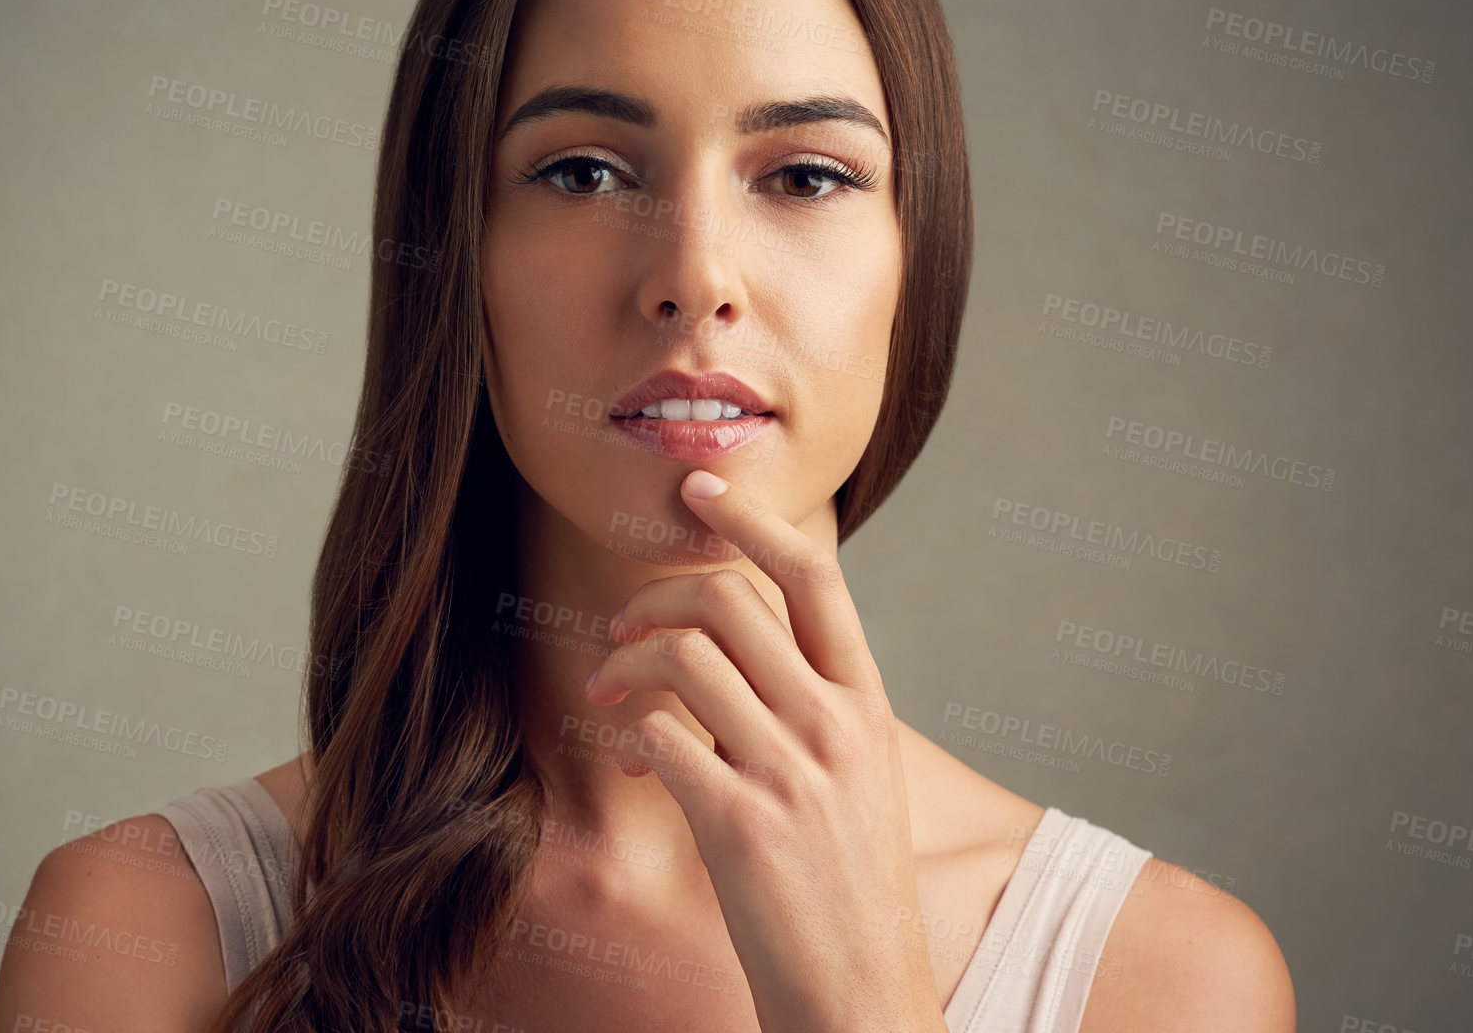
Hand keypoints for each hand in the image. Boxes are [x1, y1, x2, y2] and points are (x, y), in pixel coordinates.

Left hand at [584, 469, 947, 1032]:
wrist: (862, 993)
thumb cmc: (848, 882)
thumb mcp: (858, 776)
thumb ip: (813, 705)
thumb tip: (738, 645)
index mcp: (865, 704)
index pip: (814, 576)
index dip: (750, 518)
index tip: (699, 490)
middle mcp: (834, 725)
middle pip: (731, 600)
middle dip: (656, 597)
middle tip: (622, 626)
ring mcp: (791, 774)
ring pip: (685, 659)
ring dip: (626, 664)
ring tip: (606, 695)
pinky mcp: (742, 827)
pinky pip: (661, 737)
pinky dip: (629, 734)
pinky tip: (627, 760)